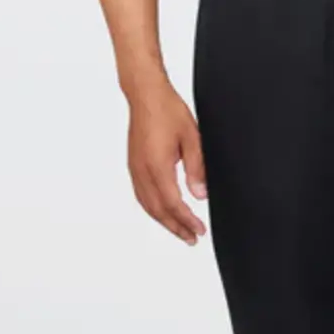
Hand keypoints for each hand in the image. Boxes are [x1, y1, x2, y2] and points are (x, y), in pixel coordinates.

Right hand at [126, 80, 207, 245]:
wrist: (146, 94)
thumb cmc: (168, 110)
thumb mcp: (192, 138)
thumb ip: (196, 168)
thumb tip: (200, 195)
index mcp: (157, 166)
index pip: (173, 204)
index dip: (186, 221)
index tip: (199, 231)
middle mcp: (142, 171)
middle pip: (158, 210)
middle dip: (175, 227)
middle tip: (191, 238)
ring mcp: (135, 168)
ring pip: (147, 205)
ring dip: (163, 221)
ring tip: (179, 230)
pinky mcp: (133, 164)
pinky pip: (141, 194)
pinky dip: (152, 208)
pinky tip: (161, 211)